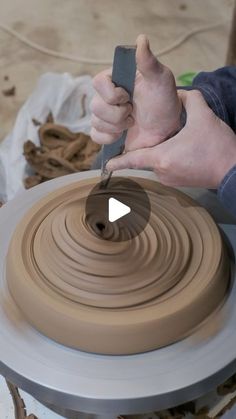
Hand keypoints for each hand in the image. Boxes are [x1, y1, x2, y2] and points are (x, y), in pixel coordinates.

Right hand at [90, 34, 181, 151]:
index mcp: (115, 80)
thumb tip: (141, 39)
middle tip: (133, 112)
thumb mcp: (161, 80)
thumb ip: (148, 62)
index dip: (111, 94)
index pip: (97, 82)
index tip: (128, 97)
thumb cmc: (164, 102)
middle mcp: (106, 96)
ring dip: (116, 126)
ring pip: (95, 122)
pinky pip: (95, 136)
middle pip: (95, 106)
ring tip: (131, 123)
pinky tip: (122, 135)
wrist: (167, 129)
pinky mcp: (107, 133)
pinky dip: (108, 138)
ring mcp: (105, 116)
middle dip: (117, 114)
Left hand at [106, 90, 235, 188]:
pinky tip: (188, 151)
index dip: (117, 162)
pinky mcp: (180, 182)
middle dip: (153, 144)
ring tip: (183, 142)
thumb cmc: (217, 147)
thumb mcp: (203, 116)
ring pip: (160, 162)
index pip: (132, 159)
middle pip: (148, 156)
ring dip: (165, 152)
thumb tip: (181, 93)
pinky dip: (173, 159)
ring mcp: (171, 179)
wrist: (233, 172)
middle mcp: (162, 171)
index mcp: (162, 156)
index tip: (104, 165)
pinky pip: (169, 169)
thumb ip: (189, 99)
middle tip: (166, 136)